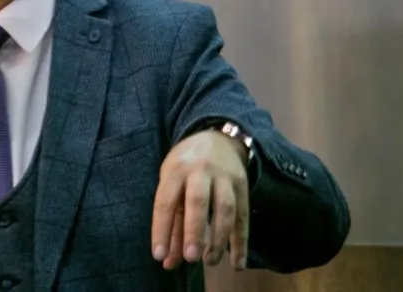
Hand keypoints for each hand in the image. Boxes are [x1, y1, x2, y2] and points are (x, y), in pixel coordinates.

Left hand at [151, 129, 248, 270]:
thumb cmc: (186, 166)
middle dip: (194, 230)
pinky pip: (243, 216)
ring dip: (219, 238)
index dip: (161, 229)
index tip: (158, 255)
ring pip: (225, 208)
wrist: (218, 138)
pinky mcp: (243, 186)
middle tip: (191, 258)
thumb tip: (166, 260)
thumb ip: (170, 222)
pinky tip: (237, 263)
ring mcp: (225, 177)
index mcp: (176, 169)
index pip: (166, 201)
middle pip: (198, 201)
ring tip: (209, 261)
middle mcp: (201, 170)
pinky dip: (241, 242)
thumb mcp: (172, 183)